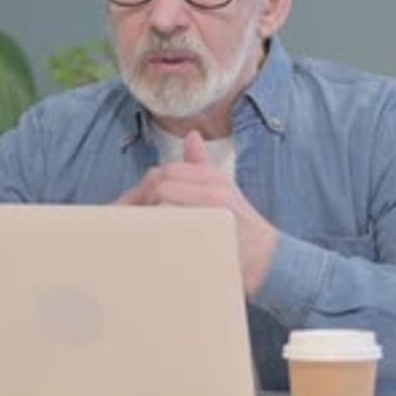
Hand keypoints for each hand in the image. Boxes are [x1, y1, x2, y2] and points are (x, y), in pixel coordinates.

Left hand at [116, 130, 277, 295]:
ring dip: (147, 217)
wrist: (268, 260)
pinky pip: (173, 228)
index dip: (144, 187)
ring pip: (163, 204)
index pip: (167, 172)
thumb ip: (201, 165)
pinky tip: (154, 243)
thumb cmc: (240, 226)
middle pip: (161, 185)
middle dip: (140, 200)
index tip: (130, 203)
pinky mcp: (211, 237)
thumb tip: (192, 136)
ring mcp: (214, 213)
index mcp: (214, 178)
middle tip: (127, 218)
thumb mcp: (223, 189)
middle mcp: (215, 190)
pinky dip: (159, 234)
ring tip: (137, 231)